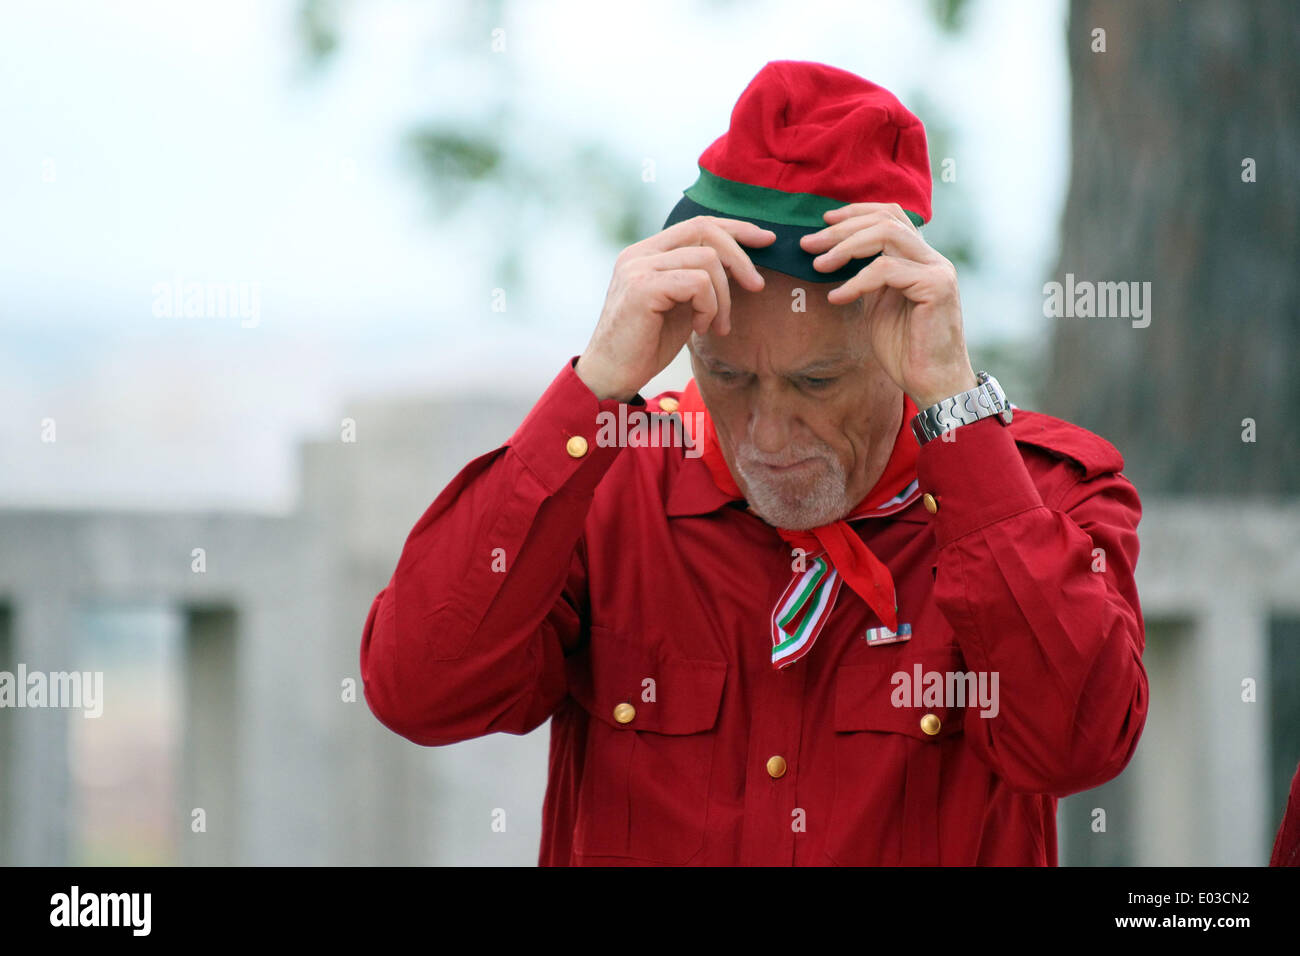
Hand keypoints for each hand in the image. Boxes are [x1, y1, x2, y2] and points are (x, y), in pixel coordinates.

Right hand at [576, 216, 775, 401]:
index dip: (735, 229)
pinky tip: (700, 329)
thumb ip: (700, 281)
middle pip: (704, 230)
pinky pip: (698, 284)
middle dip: (740, 257)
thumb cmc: (646, 346)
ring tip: (716, 326)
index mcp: (646, 253)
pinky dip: (709, 307)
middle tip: (757, 286)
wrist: (612, 376)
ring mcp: (638, 267)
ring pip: (707, 260)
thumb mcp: (681, 305)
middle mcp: (639, 253)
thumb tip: (742, 266)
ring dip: (723, 297)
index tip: (765, 241)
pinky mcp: (642, 288)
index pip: (697, 224)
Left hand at [799, 202, 976, 407]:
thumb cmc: (905, 350)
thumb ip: (866, 279)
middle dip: (842, 229)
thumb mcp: (877, 306)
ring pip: (888, 234)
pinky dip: (856, 281)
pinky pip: (887, 270)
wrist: (932, 383)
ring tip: (818, 265)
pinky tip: (836, 297)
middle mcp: (932, 259)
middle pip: (886, 219)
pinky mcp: (936, 287)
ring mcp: (937, 270)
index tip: (824, 221)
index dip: (856, 212)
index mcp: (919, 260)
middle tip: (809, 244)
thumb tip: (832, 258)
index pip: (891, 215)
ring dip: (846, 246)